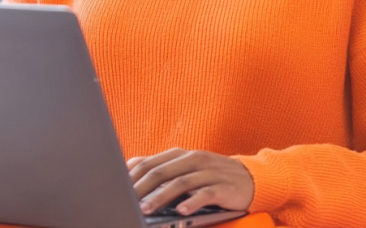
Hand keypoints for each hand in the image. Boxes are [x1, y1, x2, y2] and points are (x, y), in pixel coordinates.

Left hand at [127, 148, 253, 215]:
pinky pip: (206, 193)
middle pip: (162, 172)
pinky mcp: (224, 186)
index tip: (115, 190)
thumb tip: (128, 166)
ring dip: (161, 197)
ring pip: (181, 183)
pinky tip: (182, 211)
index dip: (132, 177)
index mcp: (181, 154)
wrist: (250, 178)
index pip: (150, 163)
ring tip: (146, 209)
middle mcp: (194, 159)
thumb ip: (159, 167)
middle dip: (141, 188)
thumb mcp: (184, 168)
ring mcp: (209, 171)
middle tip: (126, 202)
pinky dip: (193, 201)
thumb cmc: (211, 175)